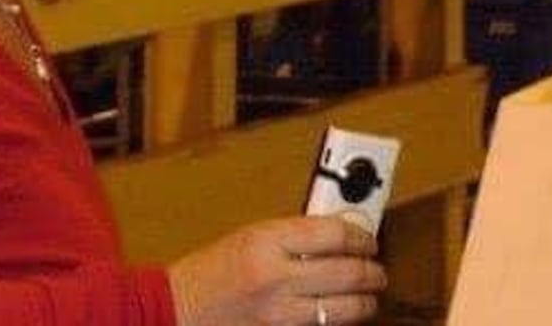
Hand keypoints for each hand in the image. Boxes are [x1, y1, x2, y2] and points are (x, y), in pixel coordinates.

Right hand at [168, 216, 385, 325]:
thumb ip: (291, 237)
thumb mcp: (247, 238)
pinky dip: (337, 323)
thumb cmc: (207, 273)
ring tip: (368, 296)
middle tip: (378, 272)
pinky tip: (339, 315)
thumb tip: (337, 236)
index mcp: (266, 242)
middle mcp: (276, 279)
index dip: (361, 236)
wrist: (173, 312)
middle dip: (372, 273)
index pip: (334, 234)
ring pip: (345, 309)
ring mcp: (280, 316)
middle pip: (348, 273)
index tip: (369, 240)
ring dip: (364, 302)